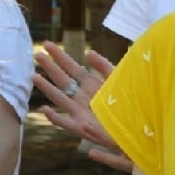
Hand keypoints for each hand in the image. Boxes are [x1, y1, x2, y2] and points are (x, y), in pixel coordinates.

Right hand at [32, 43, 129, 169]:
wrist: (139, 129)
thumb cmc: (130, 104)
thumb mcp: (118, 80)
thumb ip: (103, 67)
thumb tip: (88, 53)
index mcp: (90, 84)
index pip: (71, 67)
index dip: (59, 56)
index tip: (47, 44)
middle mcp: (82, 97)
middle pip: (62, 80)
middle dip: (50, 67)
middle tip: (37, 54)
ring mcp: (80, 112)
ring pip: (59, 98)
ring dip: (47, 88)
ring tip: (34, 77)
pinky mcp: (82, 128)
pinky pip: (65, 123)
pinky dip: (55, 118)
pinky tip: (45, 109)